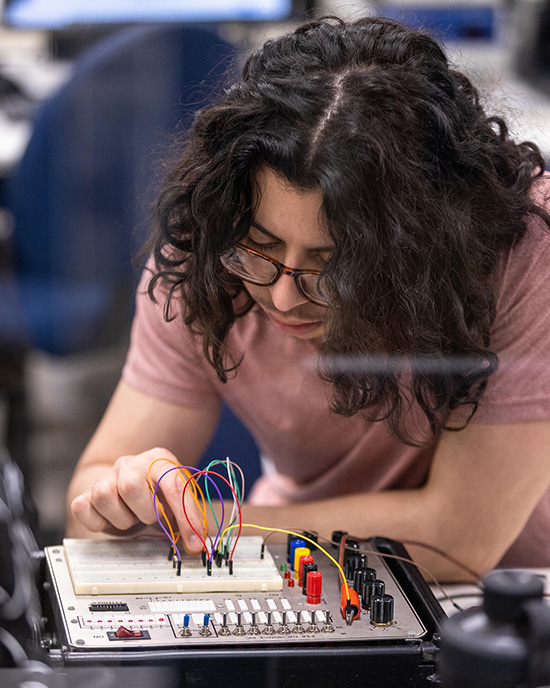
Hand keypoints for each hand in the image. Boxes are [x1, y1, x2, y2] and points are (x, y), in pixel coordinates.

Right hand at [70, 448, 203, 552]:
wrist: (126, 490)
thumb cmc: (156, 498)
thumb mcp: (176, 502)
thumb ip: (188, 519)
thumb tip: (196, 544)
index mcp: (159, 459)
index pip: (173, 485)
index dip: (186, 518)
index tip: (193, 543)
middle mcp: (130, 463)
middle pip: (131, 485)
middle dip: (146, 512)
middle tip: (152, 519)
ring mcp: (106, 476)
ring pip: (104, 495)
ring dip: (123, 518)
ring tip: (132, 519)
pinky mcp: (86, 493)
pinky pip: (82, 507)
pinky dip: (98, 522)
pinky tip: (111, 520)